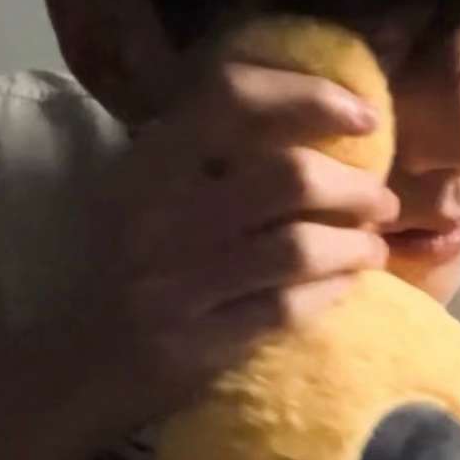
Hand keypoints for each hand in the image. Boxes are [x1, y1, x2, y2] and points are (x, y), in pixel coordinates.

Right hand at [69, 59, 398, 436]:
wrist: (78, 364)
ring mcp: (176, 283)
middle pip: (289, 176)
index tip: (365, 118)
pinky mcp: (196, 343)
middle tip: (382, 203)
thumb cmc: (132, 267)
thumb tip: (321, 123)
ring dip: (357, 246)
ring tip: (372, 248)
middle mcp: (157, 215)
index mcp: (148, 163)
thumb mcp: (152, 193)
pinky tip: (344, 287)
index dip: (308, 96)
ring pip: (299, 247)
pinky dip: (332, 293)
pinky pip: (289, 307)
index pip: (231, 96)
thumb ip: (214, 154)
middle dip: (356, 189)